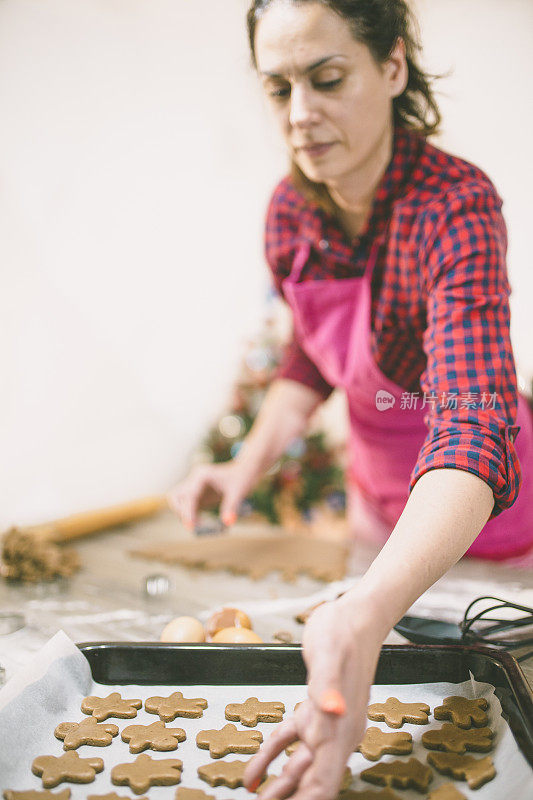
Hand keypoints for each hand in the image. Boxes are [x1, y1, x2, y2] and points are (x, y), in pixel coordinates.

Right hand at [166, 460, 252, 529]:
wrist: (245, 470)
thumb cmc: (242, 478)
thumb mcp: (239, 492)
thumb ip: (231, 506)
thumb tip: (227, 522)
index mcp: (202, 475)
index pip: (189, 495)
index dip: (187, 512)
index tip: (190, 527)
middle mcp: (194, 479)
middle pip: (176, 496)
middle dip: (181, 512)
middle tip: (192, 525)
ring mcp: (194, 486)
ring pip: (178, 500)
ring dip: (183, 513)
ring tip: (198, 524)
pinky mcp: (197, 493)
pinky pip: (187, 505)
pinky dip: (190, 515)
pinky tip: (201, 522)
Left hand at [243, 592, 387, 799]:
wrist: (355, 613)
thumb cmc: (343, 632)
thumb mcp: (330, 655)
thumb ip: (330, 687)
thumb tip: (333, 712)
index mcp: (341, 728)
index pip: (323, 783)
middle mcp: (337, 732)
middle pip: (311, 784)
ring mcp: (327, 722)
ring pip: (298, 767)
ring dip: (277, 789)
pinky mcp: (315, 708)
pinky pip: (290, 740)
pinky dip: (270, 758)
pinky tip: (252, 774)